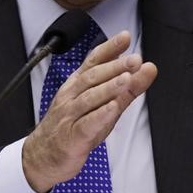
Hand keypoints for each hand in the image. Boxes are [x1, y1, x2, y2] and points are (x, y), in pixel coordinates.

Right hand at [22, 31, 157, 192]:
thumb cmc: (74, 126)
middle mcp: (72, 95)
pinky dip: (100, 115)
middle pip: (93, 77)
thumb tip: (148, 68)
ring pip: (89, 98)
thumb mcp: (103, 104)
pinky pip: (86, 123)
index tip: (125, 37)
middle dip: (114, 67)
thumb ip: (127, 87)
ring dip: (109, 87)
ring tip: (127, 79)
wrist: (45, 155)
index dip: (109, 48)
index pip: (93, 61)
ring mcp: (70, 115)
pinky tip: (112, 108)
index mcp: (78, 84)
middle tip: (134, 60)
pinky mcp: (73, 136)